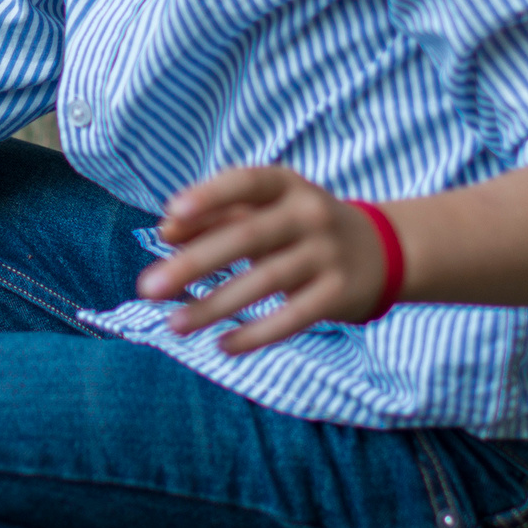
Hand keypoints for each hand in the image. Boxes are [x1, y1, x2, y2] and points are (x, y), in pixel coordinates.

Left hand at [140, 165, 389, 353]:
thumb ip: (214, 216)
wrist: (380, 250)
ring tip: (173, 325)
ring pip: (264, 282)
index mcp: (286, 186)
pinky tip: (223, 345)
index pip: (245, 183)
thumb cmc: (297, 227)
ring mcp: (327, 254)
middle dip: (193, 264)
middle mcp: (310, 214)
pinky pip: (292, 318)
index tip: (171, 215)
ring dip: (214, 306)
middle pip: (246, 238)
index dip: (209, 196)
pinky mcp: (338, 294)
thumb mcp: (264, 211)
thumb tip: (165, 233)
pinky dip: (256, 334)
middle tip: (148, 289)